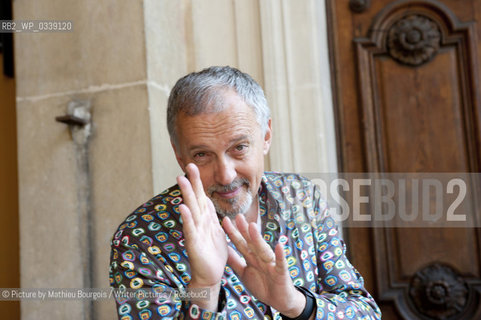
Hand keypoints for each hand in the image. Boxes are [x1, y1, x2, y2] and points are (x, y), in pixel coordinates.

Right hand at [177, 163, 227, 310]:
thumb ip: (212, 217)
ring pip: (192, 210)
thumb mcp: (217, 231)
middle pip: (196, 199)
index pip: (202, 197)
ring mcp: (195, 232)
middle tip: (188, 166)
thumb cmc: (213, 253)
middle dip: (192, 182)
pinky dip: (187, 218)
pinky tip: (182, 207)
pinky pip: (190, 229)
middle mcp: (199, 223)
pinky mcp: (194, 244)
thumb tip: (209, 202)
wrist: (210, 276)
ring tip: (181, 179)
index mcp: (206, 219)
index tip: (194, 166)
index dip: (198, 182)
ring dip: (187, 195)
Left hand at [222, 215, 306, 317]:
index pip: (241, 243)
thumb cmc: (262, 285)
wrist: (279, 301)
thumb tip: (223, 250)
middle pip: (251, 243)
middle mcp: (261, 258)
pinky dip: (280, 255)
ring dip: (258, 239)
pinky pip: (280, 263)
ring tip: (252, 226)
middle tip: (238, 216)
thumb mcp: (244, 273)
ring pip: (263, 250)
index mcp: (252, 258)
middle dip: (244, 230)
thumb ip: (235, 261)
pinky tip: (279, 246)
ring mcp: (271, 264)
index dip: (233, 233)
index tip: (225, 220)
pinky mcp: (281, 273)